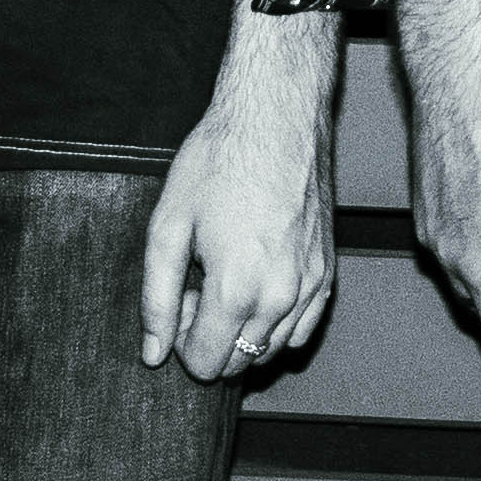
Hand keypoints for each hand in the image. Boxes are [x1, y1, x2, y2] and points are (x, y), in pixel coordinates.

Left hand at [142, 17, 346, 380]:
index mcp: (237, 289)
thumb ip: (157, 297)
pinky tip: (257, 283)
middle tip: (199, 286)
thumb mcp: (168, 226)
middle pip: (240, 363)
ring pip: (271, 349)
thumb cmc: (219, 160)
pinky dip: (276, 324)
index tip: (180, 298)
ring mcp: (311, 286)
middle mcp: (281, 297)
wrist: (276, 116)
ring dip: (242, 331)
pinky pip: (302, 329)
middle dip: (211, 338)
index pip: (207, 364)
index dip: (182, 341)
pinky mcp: (328, 272)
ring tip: (227, 279)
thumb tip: (153, 353)